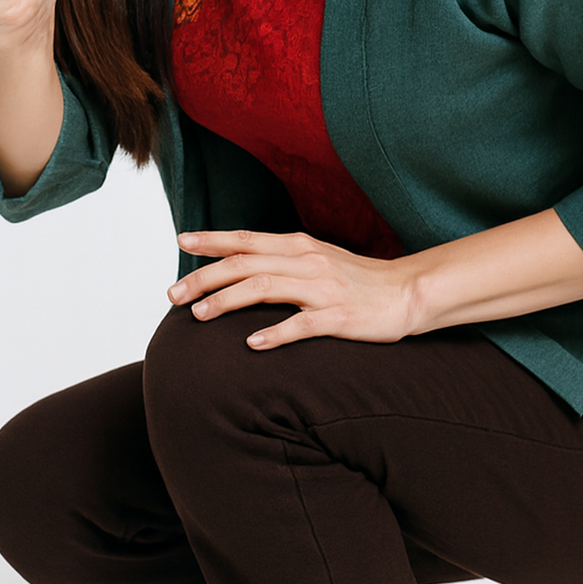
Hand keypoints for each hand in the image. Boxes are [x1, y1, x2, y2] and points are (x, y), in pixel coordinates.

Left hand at [169, 229, 422, 349]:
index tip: (181, 240)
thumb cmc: (358, 281)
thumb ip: (282, 262)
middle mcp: (307, 261)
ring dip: (227, 301)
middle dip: (206, 277)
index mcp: (300, 246)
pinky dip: (274, 333)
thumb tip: (241, 268)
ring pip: (264, 288)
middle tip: (174, 295)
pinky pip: (301, 324)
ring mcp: (323, 288)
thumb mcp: (318, 260)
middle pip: (246, 263)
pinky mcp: (339, 317)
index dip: (212, 239)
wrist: (408, 293)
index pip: (247, 238)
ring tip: (199, 316)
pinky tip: (252, 344)